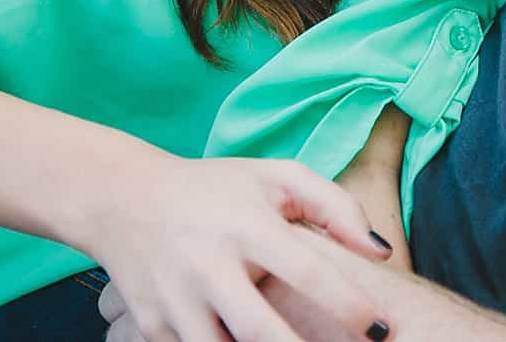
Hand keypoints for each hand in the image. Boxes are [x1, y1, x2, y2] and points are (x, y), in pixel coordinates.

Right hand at [86, 153, 393, 341]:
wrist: (123, 200)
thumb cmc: (216, 190)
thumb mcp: (276, 178)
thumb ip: (335, 207)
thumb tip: (382, 253)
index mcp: (245, 224)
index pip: (305, 269)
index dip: (349, 304)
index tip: (382, 329)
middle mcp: (208, 264)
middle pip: (259, 329)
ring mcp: (176, 300)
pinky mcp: (154, 326)